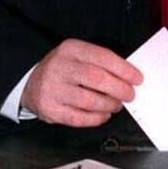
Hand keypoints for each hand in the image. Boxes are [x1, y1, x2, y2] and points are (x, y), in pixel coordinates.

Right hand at [20, 39, 142, 126]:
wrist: (30, 83)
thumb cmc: (63, 69)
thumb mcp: (78, 56)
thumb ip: (100, 63)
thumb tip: (129, 77)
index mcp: (70, 49)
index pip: (102, 56)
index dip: (123, 69)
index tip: (137, 78)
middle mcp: (60, 67)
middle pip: (97, 79)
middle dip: (119, 89)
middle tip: (130, 95)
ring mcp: (53, 89)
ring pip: (89, 101)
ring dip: (109, 105)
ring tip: (116, 105)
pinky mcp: (50, 109)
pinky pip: (79, 118)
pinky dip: (96, 119)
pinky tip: (103, 115)